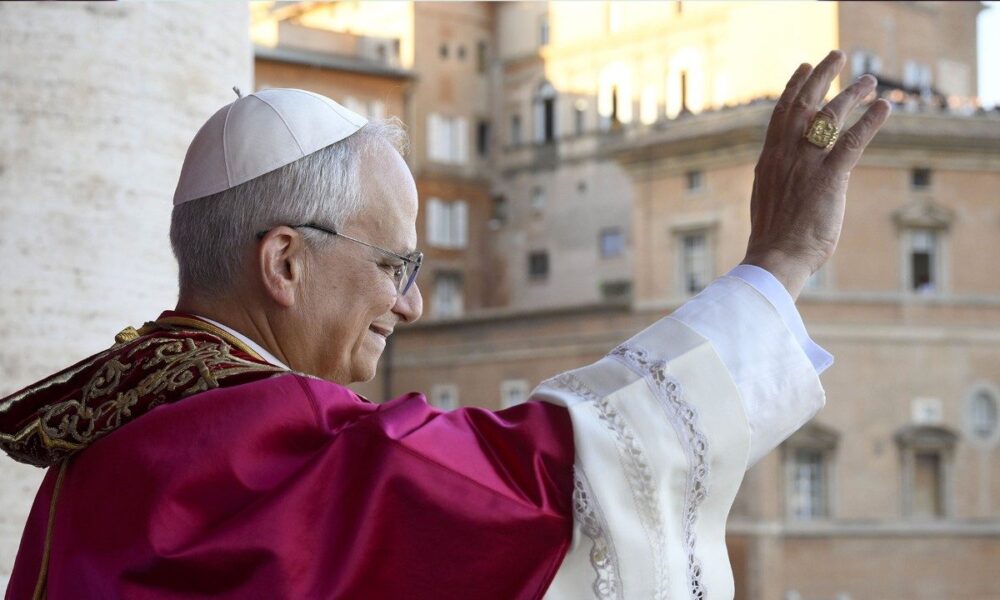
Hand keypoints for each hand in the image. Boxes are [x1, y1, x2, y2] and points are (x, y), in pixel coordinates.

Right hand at [742, 50, 891, 299]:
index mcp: (769, 160)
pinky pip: (853, 141)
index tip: (805, 68)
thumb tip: (784, 172)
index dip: (794, 86)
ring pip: (830, 117)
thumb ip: (779, 177)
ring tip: (870, 81)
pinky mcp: (829, 179)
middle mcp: (786, 155)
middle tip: (838, 58)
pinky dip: (870, 121)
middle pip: (804, 103)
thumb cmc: (773, 238)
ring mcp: (806, 165)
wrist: (774, 258)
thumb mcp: (768, 198)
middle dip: (822, 76)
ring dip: (852, 94)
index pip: (781, 113)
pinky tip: (885, 107)